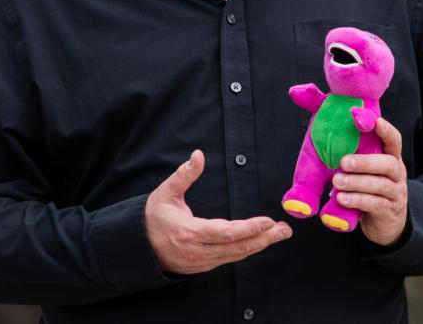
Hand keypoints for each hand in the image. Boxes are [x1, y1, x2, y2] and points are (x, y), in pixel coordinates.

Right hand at [145, 150, 291, 273]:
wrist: (137, 247)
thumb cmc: (152, 218)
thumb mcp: (166, 193)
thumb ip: (184, 174)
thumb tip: (199, 155)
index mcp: (189, 232)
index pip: (226, 233)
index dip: (249, 228)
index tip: (267, 221)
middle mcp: (198, 251)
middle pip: (237, 248)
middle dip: (264, 239)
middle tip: (285, 230)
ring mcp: (201, 262)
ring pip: (236, 256)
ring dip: (259, 245)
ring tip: (279, 234)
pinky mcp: (202, 267)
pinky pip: (228, 259)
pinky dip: (245, 250)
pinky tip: (259, 242)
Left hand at [335, 118, 408, 246]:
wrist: (386, 223)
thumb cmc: (371, 190)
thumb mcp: (367, 171)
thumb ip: (355, 158)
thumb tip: (326, 139)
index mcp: (391, 158)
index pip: (394, 141)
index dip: (386, 131)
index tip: (375, 122)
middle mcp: (398, 174)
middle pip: (389, 163)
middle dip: (366, 162)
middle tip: (343, 162)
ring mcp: (396, 193)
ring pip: (381, 185)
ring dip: (357, 182)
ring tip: (337, 182)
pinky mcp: (390, 211)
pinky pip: (375, 204)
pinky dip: (357, 200)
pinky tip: (342, 199)